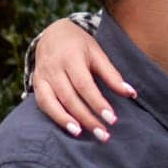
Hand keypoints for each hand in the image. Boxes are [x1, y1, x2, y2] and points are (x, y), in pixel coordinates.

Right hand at [31, 19, 136, 139]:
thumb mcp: (97, 53)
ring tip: (82, 134)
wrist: (52, 33)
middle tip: (103, 134)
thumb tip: (131, 93)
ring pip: (52, 102)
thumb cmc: (80, 45)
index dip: (98, 103)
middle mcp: (54, 67)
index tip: (112, 119)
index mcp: (71, 57)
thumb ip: (111, 75)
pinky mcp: (36, 84)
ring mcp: (42, 76)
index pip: (85, 85)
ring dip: (67, 121)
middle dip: (86, 118)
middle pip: (69, 97)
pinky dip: (55, 117)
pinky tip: (70, 129)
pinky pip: (43, 104)